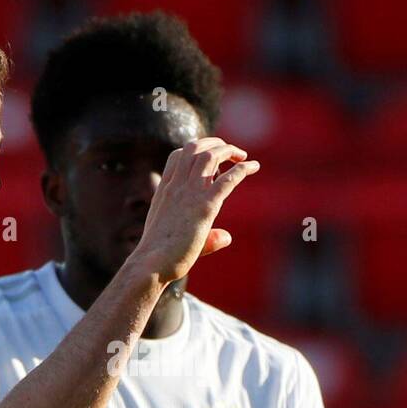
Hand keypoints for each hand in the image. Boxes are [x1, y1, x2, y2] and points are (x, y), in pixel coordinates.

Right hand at [130, 137, 259, 283]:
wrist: (152, 264)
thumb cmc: (161, 256)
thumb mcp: (177, 238)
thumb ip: (205, 235)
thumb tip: (227, 237)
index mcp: (165, 190)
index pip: (178, 156)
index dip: (195, 150)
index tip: (210, 158)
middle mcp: (177, 186)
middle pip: (194, 148)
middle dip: (214, 143)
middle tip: (231, 151)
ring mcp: (190, 194)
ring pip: (211, 156)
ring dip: (229, 150)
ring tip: (243, 156)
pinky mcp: (205, 207)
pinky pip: (227, 179)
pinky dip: (243, 169)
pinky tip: (254, 167)